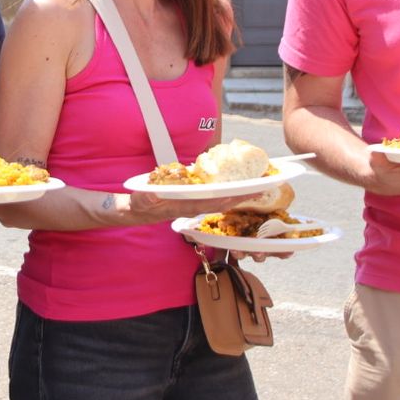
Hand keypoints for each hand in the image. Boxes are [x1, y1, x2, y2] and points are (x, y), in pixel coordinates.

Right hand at [125, 190, 262, 224]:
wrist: (136, 212)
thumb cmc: (138, 205)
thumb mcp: (139, 201)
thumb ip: (145, 199)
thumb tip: (152, 195)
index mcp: (184, 207)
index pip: (211, 203)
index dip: (229, 198)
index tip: (246, 193)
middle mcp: (192, 207)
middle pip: (222, 203)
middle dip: (241, 197)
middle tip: (263, 189)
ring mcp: (193, 205)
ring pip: (221, 201)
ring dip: (238, 196)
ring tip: (256, 188)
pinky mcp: (193, 202)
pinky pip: (214, 199)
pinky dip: (227, 194)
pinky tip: (236, 188)